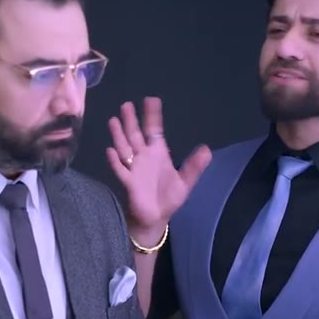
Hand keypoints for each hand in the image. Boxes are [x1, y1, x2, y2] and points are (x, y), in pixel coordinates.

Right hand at [106, 97, 211, 240]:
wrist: (155, 218)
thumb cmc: (168, 198)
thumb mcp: (185, 181)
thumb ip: (194, 166)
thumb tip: (207, 149)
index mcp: (158, 153)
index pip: (154, 130)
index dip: (153, 115)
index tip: (151, 99)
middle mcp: (143, 157)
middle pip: (135, 135)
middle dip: (131, 121)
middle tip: (127, 104)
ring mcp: (134, 168)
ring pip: (125, 148)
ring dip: (119, 135)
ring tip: (114, 121)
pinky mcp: (128, 182)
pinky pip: (121, 170)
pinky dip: (115, 161)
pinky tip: (111, 151)